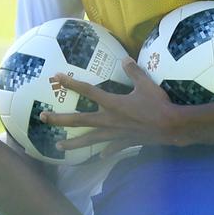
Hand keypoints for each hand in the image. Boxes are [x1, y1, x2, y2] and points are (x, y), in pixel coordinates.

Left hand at [40, 59, 187, 152]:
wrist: (171, 127)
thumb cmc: (158, 104)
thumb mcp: (146, 84)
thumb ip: (134, 71)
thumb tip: (125, 58)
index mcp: (112, 103)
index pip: (87, 91)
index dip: (71, 83)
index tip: (56, 77)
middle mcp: (108, 120)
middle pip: (78, 120)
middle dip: (59, 119)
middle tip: (42, 118)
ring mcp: (114, 134)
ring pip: (88, 140)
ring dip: (72, 143)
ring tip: (58, 146)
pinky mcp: (124, 143)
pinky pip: (111, 149)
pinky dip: (104, 152)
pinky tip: (99, 156)